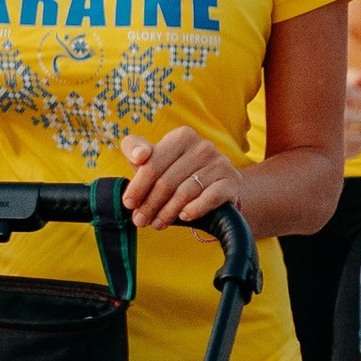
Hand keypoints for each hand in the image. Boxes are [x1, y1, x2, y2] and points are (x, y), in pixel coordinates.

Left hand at [119, 127, 240, 228]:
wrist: (215, 186)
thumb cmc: (175, 172)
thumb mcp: (153, 158)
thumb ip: (135, 148)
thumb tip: (139, 155)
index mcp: (182, 136)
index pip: (153, 163)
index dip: (138, 186)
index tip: (128, 204)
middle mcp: (203, 146)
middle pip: (167, 180)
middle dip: (150, 204)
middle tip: (140, 220)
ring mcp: (220, 163)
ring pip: (186, 191)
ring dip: (168, 212)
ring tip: (157, 223)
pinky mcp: (232, 181)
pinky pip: (210, 197)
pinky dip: (194, 209)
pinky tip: (184, 217)